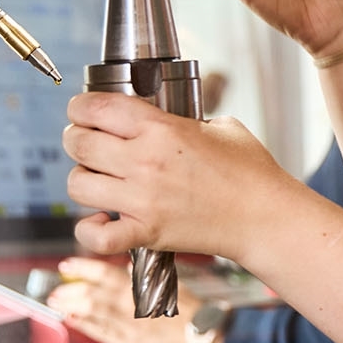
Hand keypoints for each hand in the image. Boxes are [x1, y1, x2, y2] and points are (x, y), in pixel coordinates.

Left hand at [48, 257, 205, 342]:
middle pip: (91, 295)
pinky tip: (71, 320)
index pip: (104, 274)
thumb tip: (127, 267)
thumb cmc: (191, 311)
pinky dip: (82, 325)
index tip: (67, 265)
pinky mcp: (128, 342)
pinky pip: (100, 332)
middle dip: (70, 291)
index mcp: (141, 288)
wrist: (202, 337)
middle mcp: (130, 306)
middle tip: (55, 287)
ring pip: (91, 314)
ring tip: (57, 303)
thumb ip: (145, 276)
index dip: (82, 268)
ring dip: (70, 307)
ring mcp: (127, 326)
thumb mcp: (169, 285)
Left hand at [63, 93, 292, 260]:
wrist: (265, 217)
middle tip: (88, 144)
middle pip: (77, 143)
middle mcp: (145, 161)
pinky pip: (95, 236)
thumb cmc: (250, 172)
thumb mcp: (220, 127)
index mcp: (162, 128)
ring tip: (100, 180)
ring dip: (83, 180)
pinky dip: (90, 229)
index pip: (95, 107)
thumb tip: (159, 120)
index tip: (83, 112)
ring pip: (76, 185)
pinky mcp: (146, 232)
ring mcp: (143, 200)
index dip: (80, 107)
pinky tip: (103, 219)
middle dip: (77, 140)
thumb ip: (182, 120)